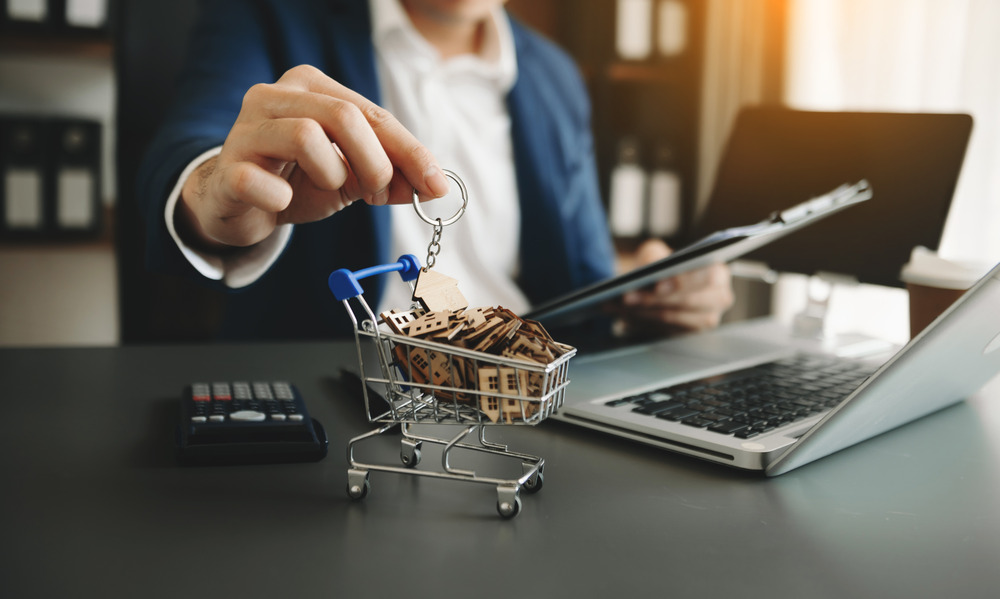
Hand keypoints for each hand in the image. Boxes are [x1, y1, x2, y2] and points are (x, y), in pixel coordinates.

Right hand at [177, 65, 450, 249]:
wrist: (236, 205)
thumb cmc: (296, 181)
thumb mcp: (351, 176)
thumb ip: (390, 176)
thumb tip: (434, 186)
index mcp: (311, 86)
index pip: (373, 114)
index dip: (410, 152)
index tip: (436, 186)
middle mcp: (275, 95)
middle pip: (344, 116)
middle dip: (376, 163)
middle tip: (377, 195)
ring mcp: (246, 128)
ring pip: (306, 136)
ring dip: (332, 175)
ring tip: (327, 190)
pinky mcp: (227, 166)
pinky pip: (260, 179)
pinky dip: (281, 197)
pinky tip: (282, 200)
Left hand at [613, 239, 734, 335]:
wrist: (657, 285)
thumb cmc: (661, 267)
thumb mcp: (656, 252)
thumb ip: (654, 254)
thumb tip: (649, 269)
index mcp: (718, 273)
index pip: (707, 278)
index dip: (683, 282)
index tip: (658, 285)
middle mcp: (718, 299)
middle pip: (687, 302)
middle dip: (655, 300)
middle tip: (627, 297)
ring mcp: (705, 321)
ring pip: (673, 318)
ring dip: (643, 312)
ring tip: (620, 305)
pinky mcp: (689, 335)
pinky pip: (664, 330)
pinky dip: (642, 322)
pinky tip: (623, 315)